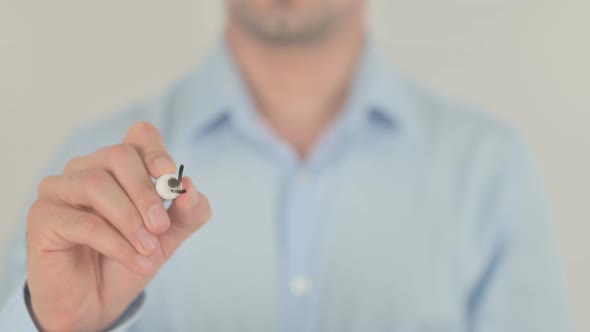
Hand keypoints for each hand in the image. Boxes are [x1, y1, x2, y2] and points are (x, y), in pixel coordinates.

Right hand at [26, 122, 210, 330]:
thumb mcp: (169, 236)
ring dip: (130, 220)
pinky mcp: (43, 217)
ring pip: (96, 184)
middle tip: (161, 226)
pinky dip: (116, 243)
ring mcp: (60, 189)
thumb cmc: (129, 258)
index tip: (169, 175)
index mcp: (119, 166)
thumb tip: (190, 186)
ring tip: (149, 250)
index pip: (138, 135)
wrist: (97, 302)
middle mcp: (86, 169)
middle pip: (118, 155)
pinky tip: (136, 261)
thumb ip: (188, 212)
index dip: (155, 150)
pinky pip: (83, 222)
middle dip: (146, 192)